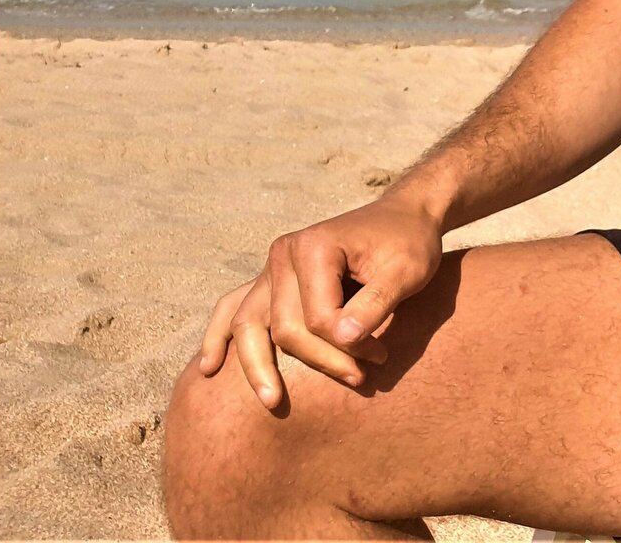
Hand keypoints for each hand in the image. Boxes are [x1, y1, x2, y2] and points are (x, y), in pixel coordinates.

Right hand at [197, 193, 443, 408]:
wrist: (405, 217)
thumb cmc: (409, 243)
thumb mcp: (406, 271)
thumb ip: (376, 303)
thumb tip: (344, 340)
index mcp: (314, 247)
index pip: (317, 317)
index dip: (347, 345)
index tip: (381, 356)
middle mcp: (283, 255)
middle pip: (284, 328)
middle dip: (320, 361)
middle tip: (361, 379)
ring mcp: (271, 268)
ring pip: (249, 326)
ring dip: (258, 367)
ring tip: (272, 402)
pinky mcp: (270, 280)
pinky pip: (233, 309)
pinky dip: (219, 337)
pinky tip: (210, 368)